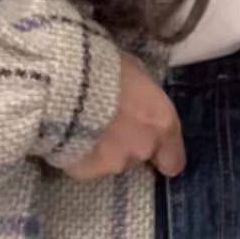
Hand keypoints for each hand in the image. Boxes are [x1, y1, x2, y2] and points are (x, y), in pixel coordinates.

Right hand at [64, 51, 186, 179]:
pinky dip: (80, 153)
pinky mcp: (86, 170)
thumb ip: (144, 94)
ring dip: (103, 149)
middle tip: (110, 126)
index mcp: (162, 124)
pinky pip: (86, 165)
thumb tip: (141, 98)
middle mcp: (143, 148)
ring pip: (112, 161)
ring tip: (84, 125)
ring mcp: (114, 162)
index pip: (174, 162)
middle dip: (128, 146)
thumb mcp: (135, 71)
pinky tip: (69, 134)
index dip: (162, 156)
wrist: (65, 83)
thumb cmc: (106, 68)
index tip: (153, 149)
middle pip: (140, 156)